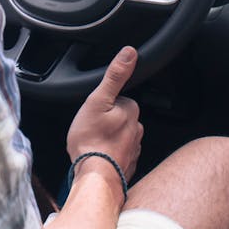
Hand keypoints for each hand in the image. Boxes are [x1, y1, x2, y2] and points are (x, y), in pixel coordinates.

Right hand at [66, 46, 142, 183]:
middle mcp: (137, 129)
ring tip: (93, 142)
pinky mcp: (128, 165)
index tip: (94, 112)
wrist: (95, 176)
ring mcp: (134, 149)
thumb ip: (115, 76)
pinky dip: (110, 154)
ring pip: (120, 136)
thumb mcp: (98, 100)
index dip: (105, 104)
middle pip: (120, 118)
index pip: (120, 99)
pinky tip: (98, 155)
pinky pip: (119, 154)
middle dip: (107, 121)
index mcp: (131, 110)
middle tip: (91, 127)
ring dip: (109, 138)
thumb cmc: (92, 139)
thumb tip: (130, 52)